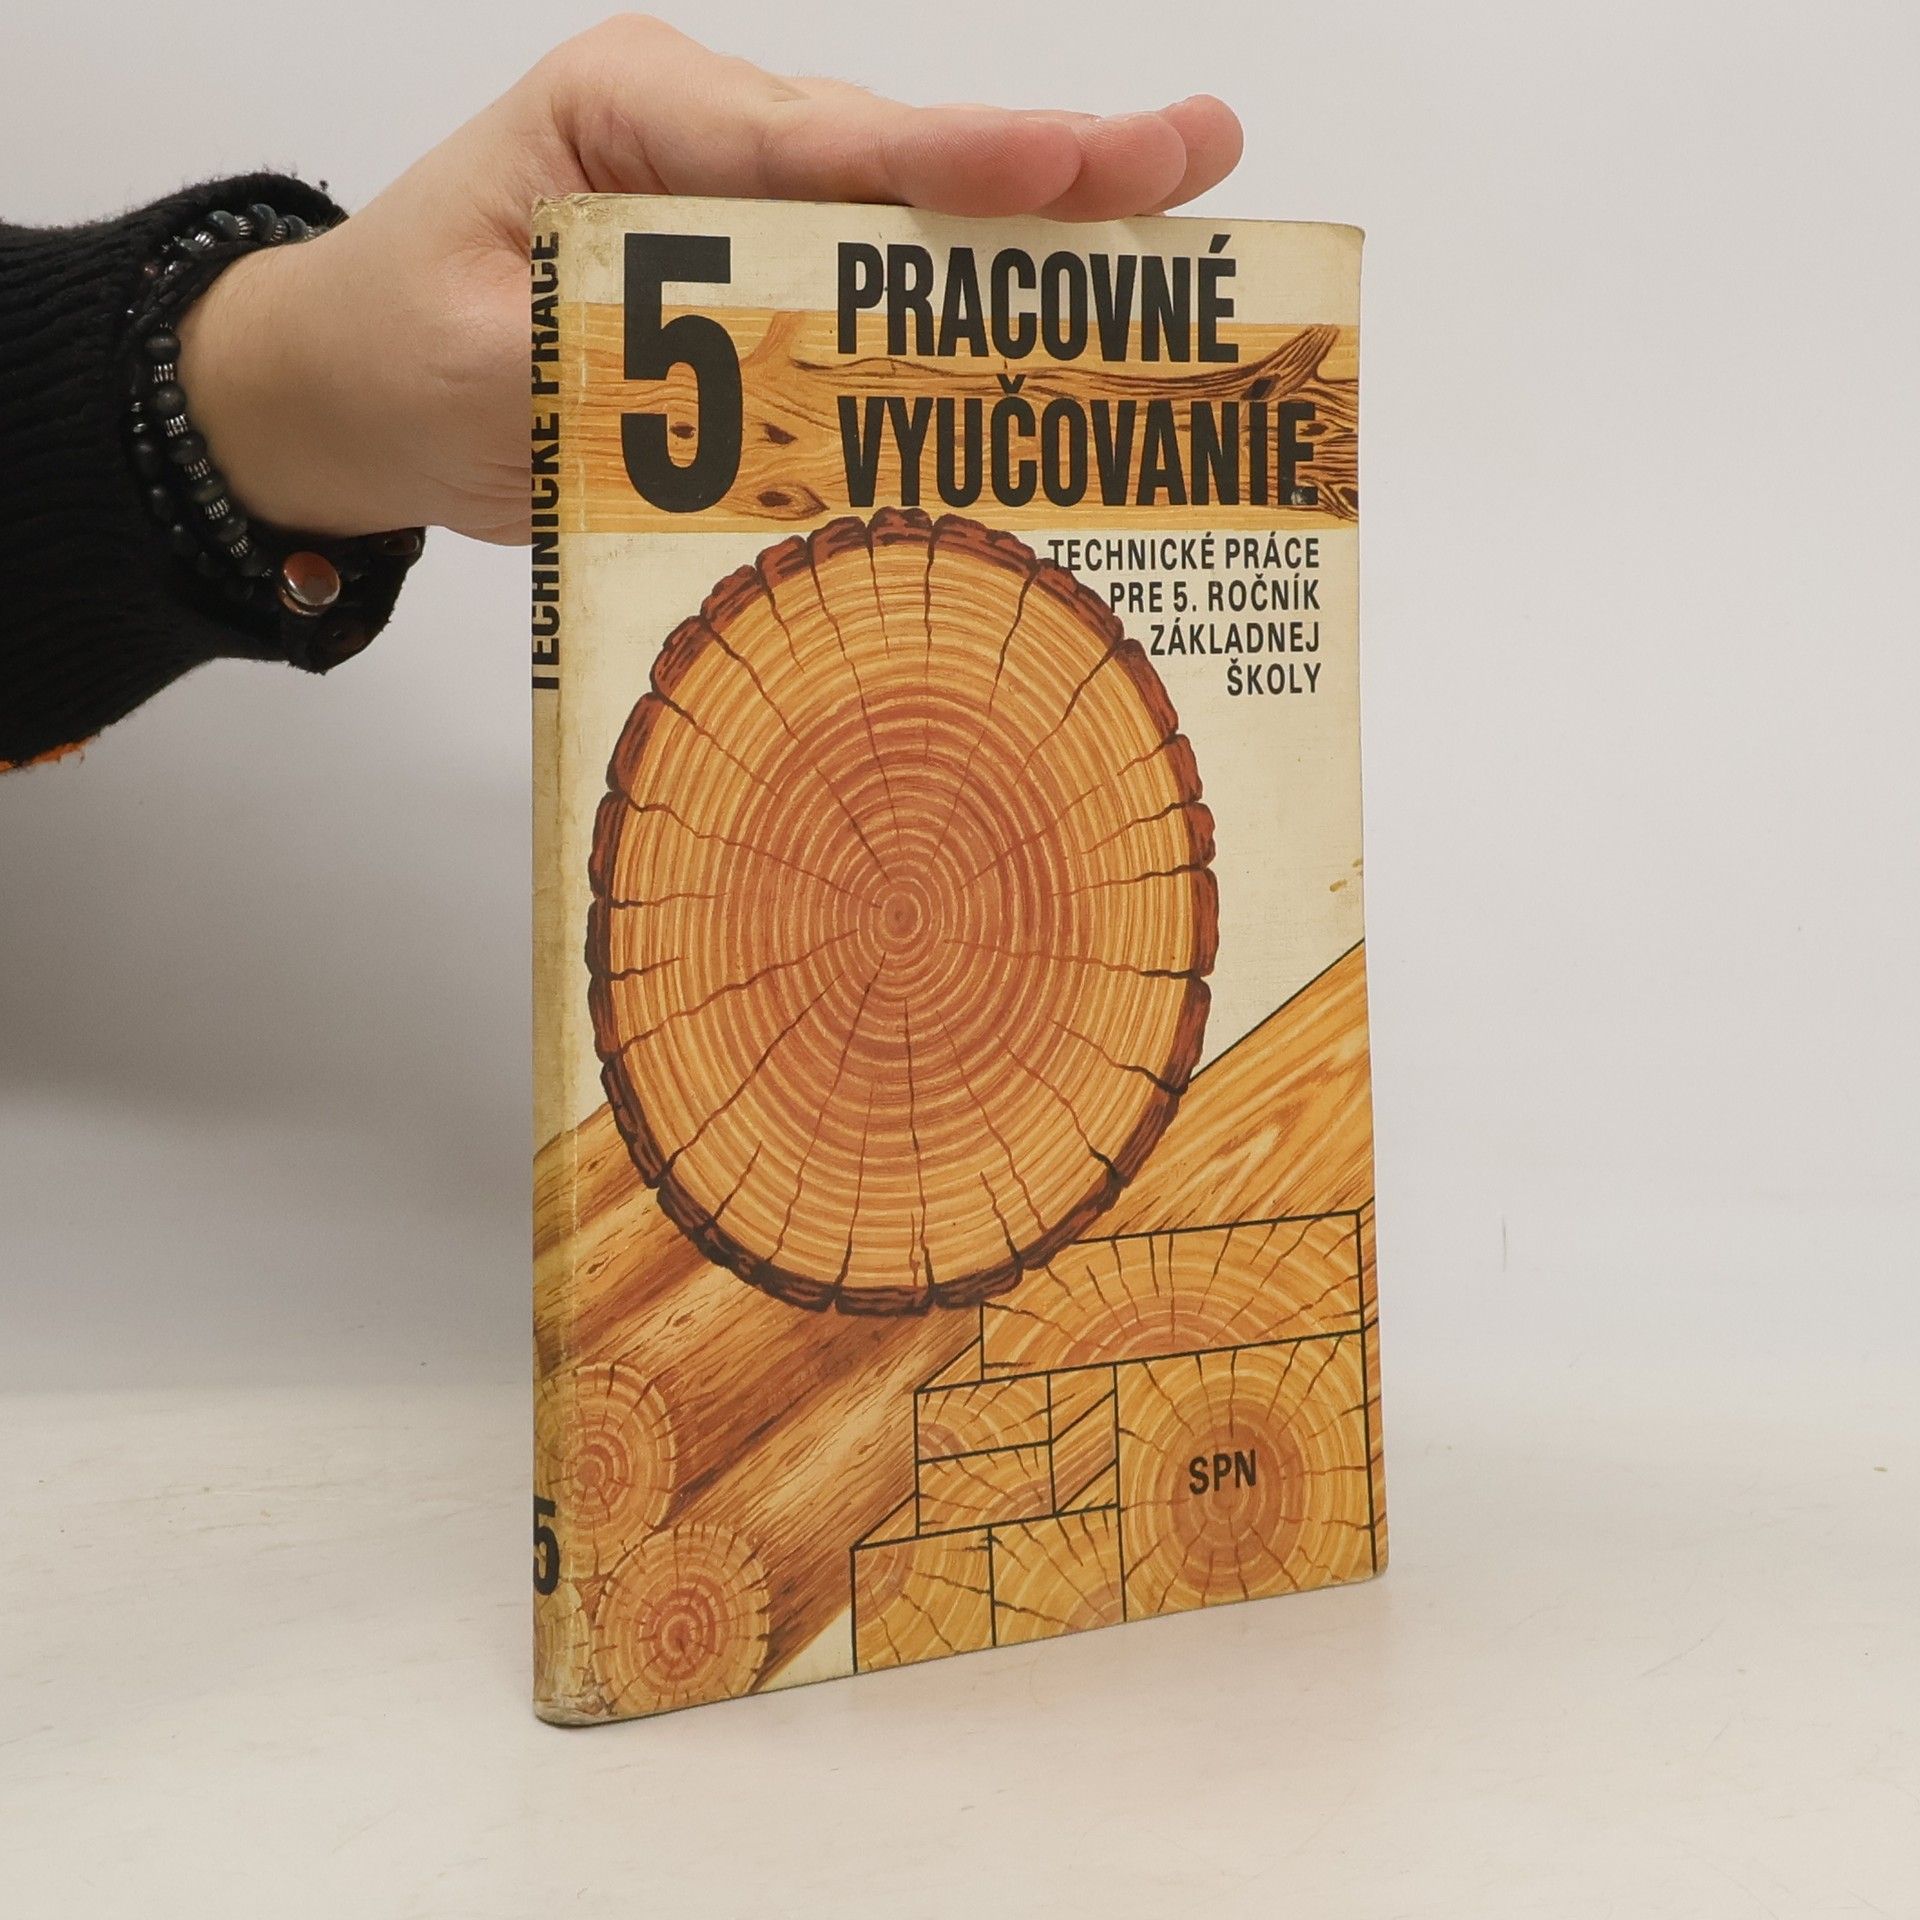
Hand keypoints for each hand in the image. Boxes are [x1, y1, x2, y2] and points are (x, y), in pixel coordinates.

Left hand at [176, 15, 1241, 544]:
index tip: (1068, 163)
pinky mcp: (757, 297)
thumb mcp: (471, 363)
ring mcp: (741, 220)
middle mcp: (706, 150)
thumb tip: (754, 410)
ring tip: (1179, 219)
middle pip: (895, 164)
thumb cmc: (391, 349)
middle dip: (1048, 168)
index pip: (812, 140)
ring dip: (1036, 239)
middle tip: (1194, 149)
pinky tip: (1069, 324)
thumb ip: (609, 373)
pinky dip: (967, 322)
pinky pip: (875, 306)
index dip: (949, 161)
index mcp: (632, 116)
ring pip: (906, 228)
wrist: (349, 390)